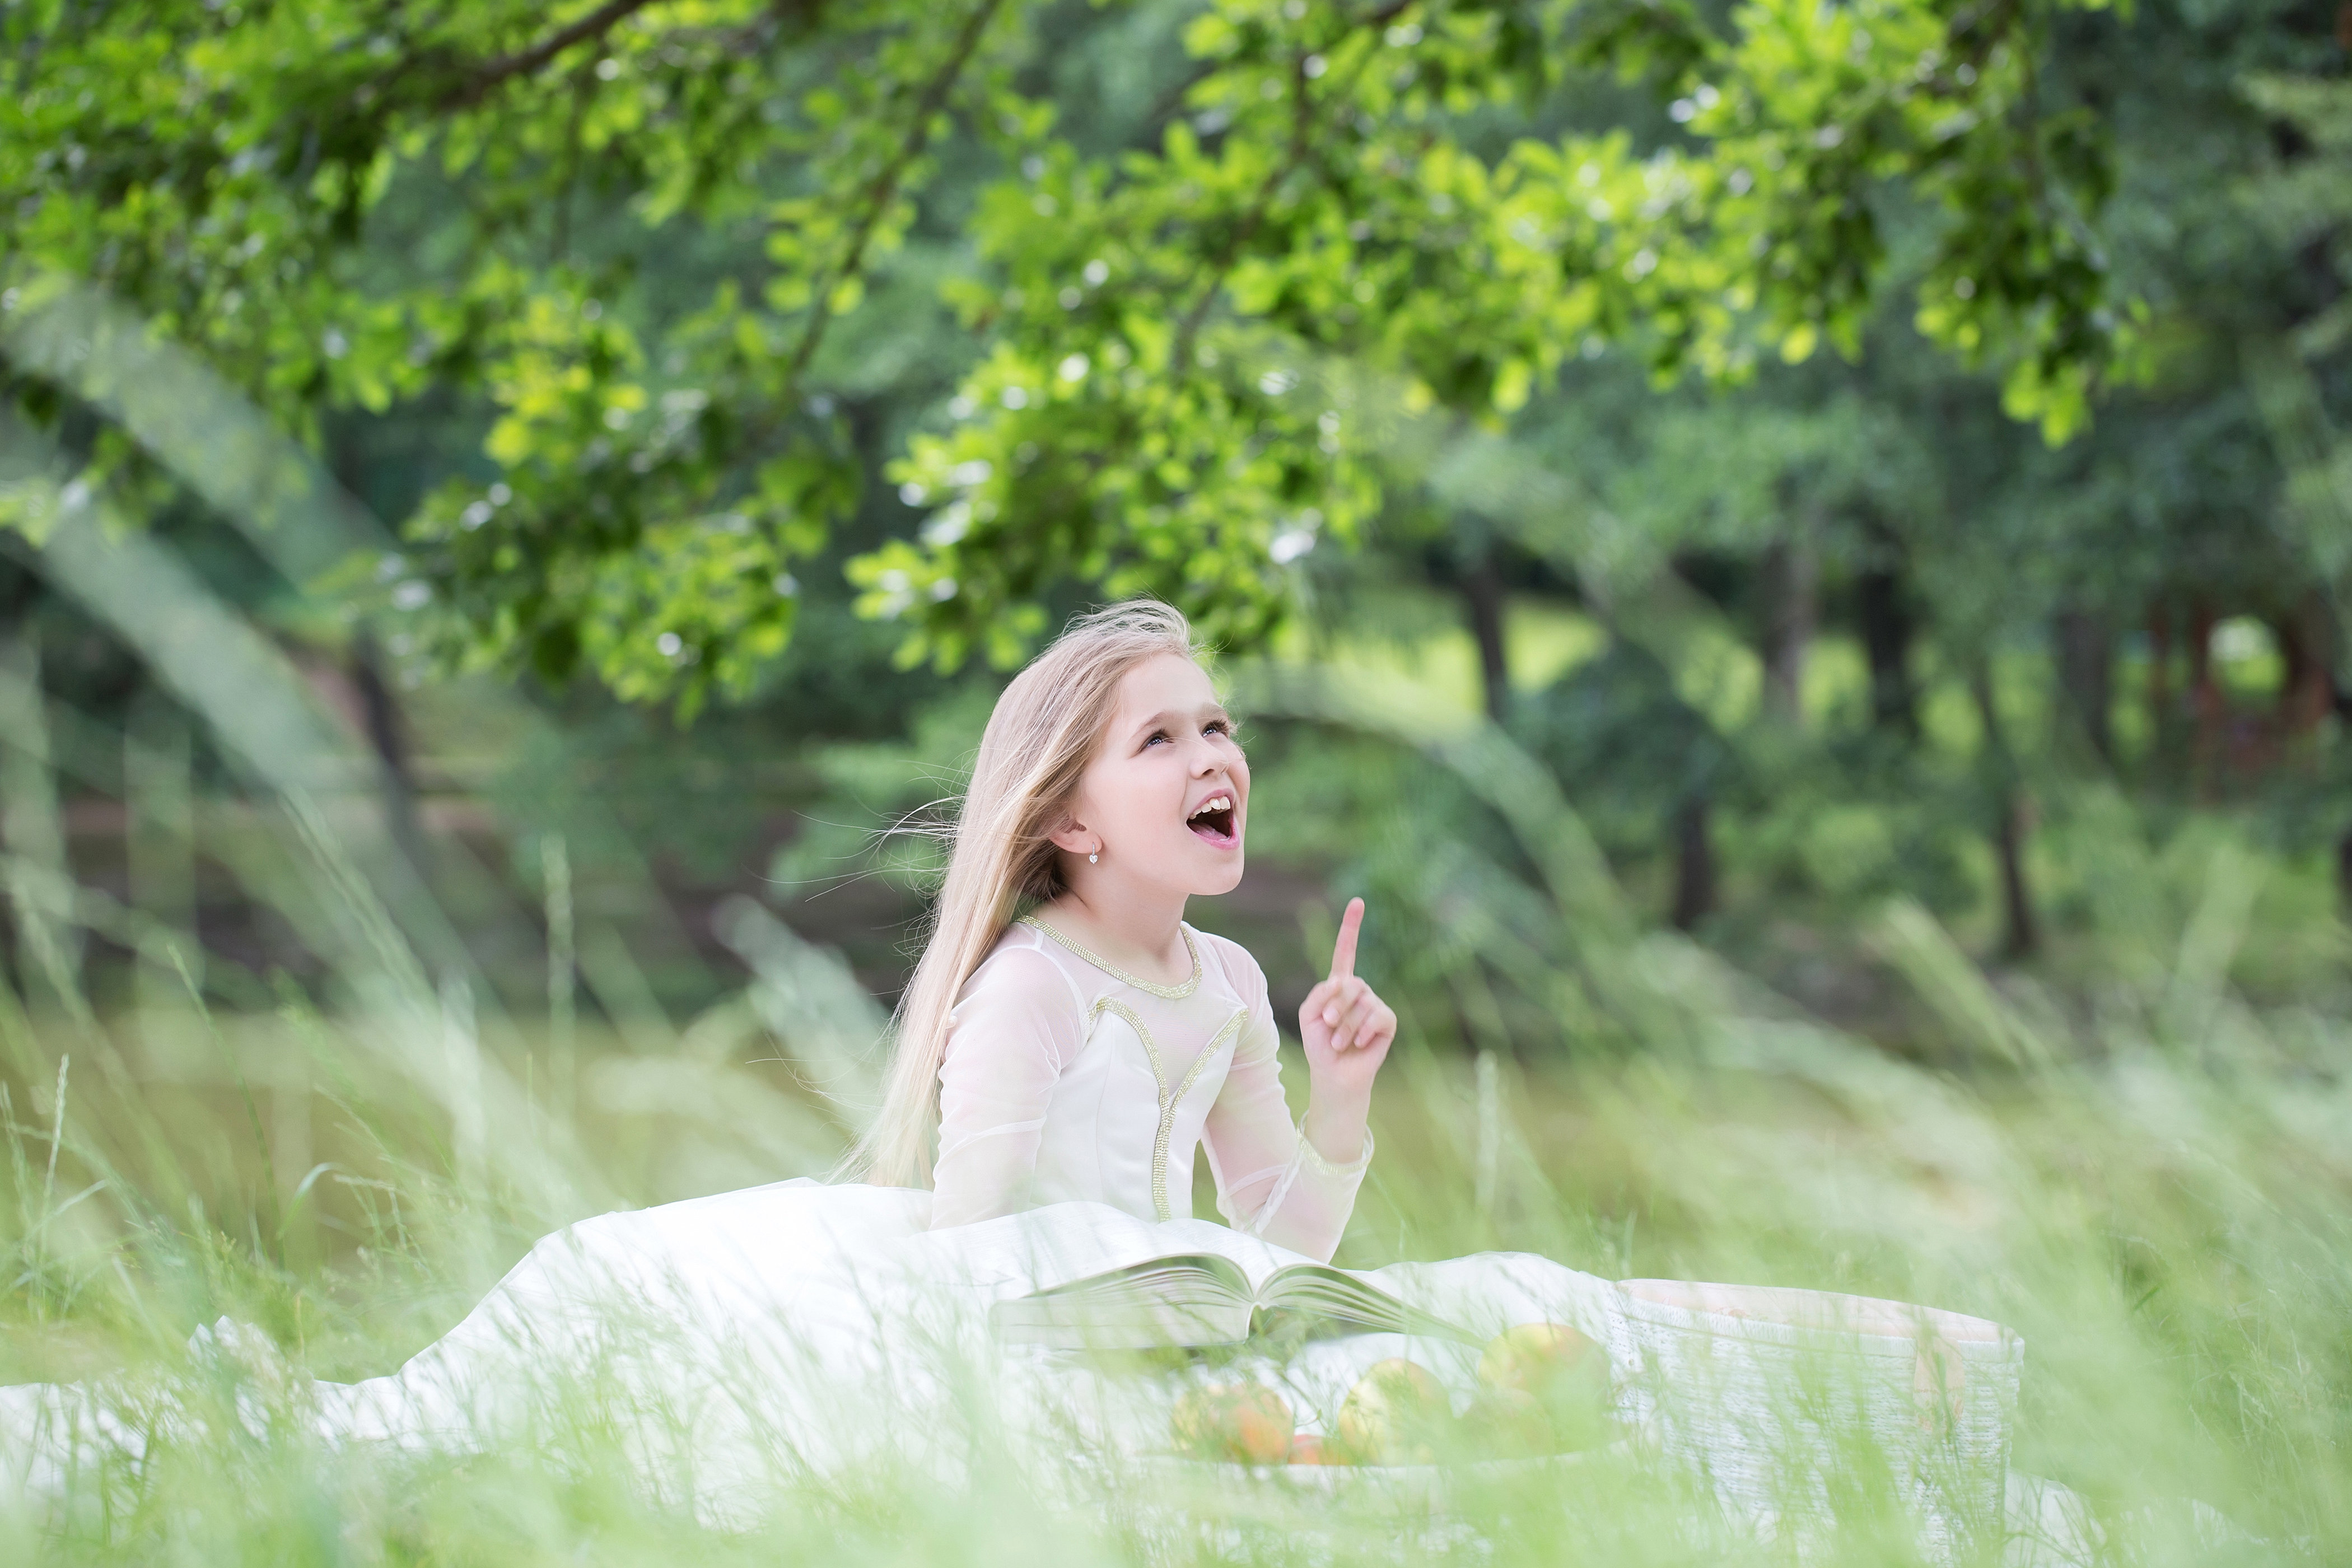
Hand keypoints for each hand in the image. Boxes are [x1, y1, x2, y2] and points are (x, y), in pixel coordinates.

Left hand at [1297, 899, 1395, 1156]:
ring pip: (1361, 1003)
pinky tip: (1358, 1044)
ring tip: (1340, 1043)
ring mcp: (1375, 1004)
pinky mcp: (1387, 1022)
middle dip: (1334, 1008)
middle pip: (1350, 984)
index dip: (1352, 927)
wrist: (1334, 1074)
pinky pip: (1376, 1017)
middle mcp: (1359, 990)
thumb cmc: (1320, 1045)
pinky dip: (1361, 1032)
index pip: (1347, 951)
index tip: (1357, 902)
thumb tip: (1344, 982)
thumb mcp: (1308, 1015)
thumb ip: (1319, 993)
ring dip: (1344, 1027)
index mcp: (1339, 984)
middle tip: (1327, 1027)